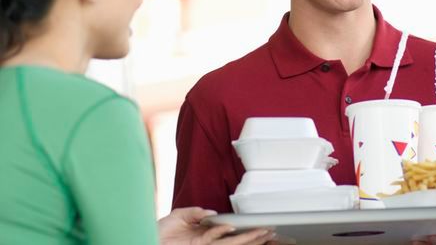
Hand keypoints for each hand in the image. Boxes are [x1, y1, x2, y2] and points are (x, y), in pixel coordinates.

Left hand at [158, 207, 274, 244]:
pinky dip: (222, 233)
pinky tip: (232, 228)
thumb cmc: (160, 231)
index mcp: (206, 234)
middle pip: (236, 241)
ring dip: (247, 239)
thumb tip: (212, 213)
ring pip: (231, 243)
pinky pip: (213, 240)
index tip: (260, 227)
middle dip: (254, 237)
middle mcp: (209, 242)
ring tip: (264, 234)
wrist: (144, 238)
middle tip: (272, 233)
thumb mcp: (179, 216)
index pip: (231, 233)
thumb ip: (195, 212)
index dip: (245, 231)